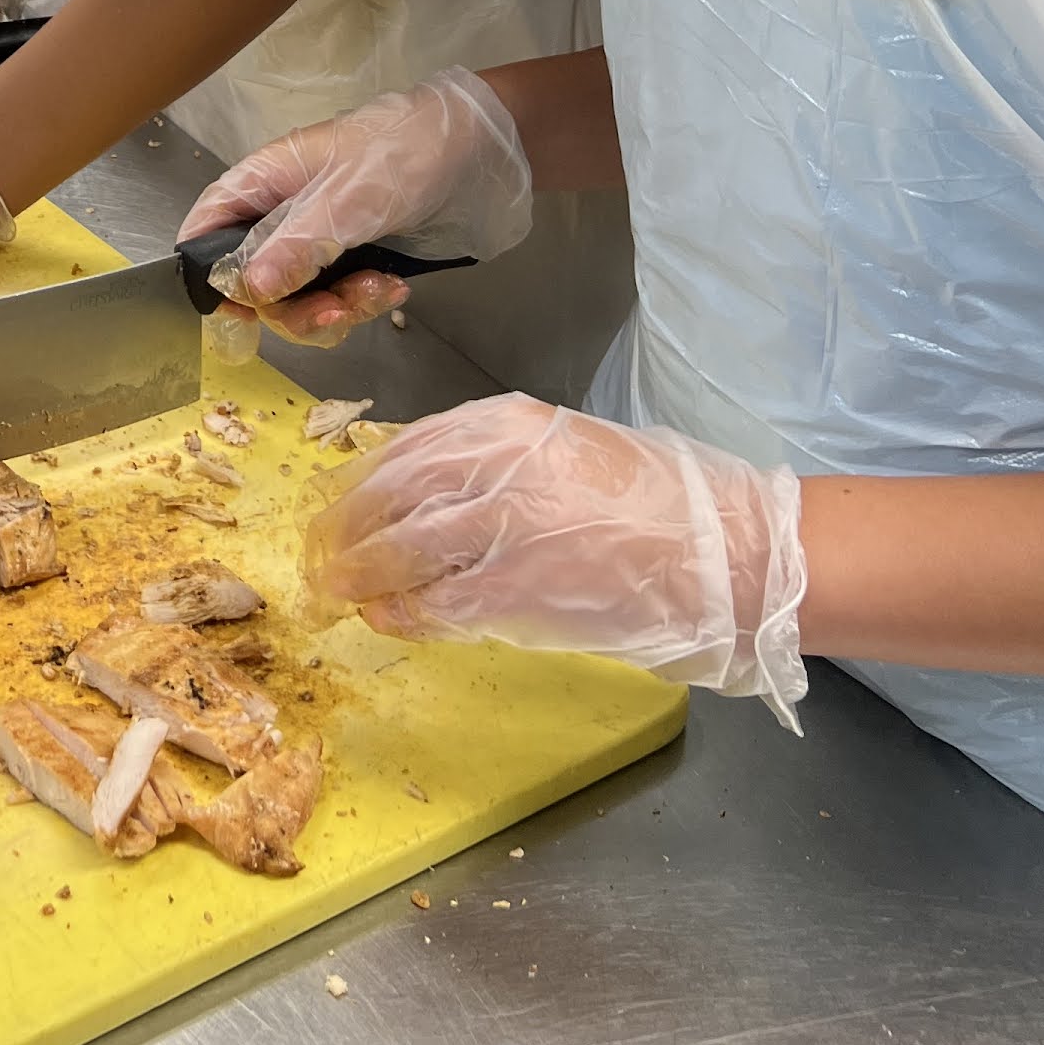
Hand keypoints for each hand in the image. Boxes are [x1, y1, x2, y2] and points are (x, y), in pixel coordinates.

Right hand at [175, 70, 532, 343]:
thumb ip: (298, 245)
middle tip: (335, 311)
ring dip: (335, 310)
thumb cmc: (405, 154)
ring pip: (296, 301)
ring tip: (378, 291)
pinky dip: (363, 305)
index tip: (237, 314)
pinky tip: (394, 288)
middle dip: (292, 307)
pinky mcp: (354, 262)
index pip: (208, 227)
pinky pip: (337, 303)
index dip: (209, 274)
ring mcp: (320, 241)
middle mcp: (283, 214)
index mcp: (266, 181)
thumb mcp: (350, 199)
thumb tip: (248, 290)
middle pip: (253, 282)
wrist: (480, 153)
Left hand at [306, 394, 807, 717]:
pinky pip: (437, 604)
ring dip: (361, 577)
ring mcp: (503, 527)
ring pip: (401, 550)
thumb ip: (491, 461)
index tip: (333, 507)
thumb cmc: (653, 502)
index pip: (402, 449)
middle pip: (388, 497)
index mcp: (504, 423)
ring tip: (339, 594)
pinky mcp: (519, 589)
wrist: (724, 552)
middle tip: (319, 559)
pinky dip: (403, 614)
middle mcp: (493, 464)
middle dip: (343, 532)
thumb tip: (419, 492)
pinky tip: (389, 621)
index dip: (357, 486)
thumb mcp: (561, 449)